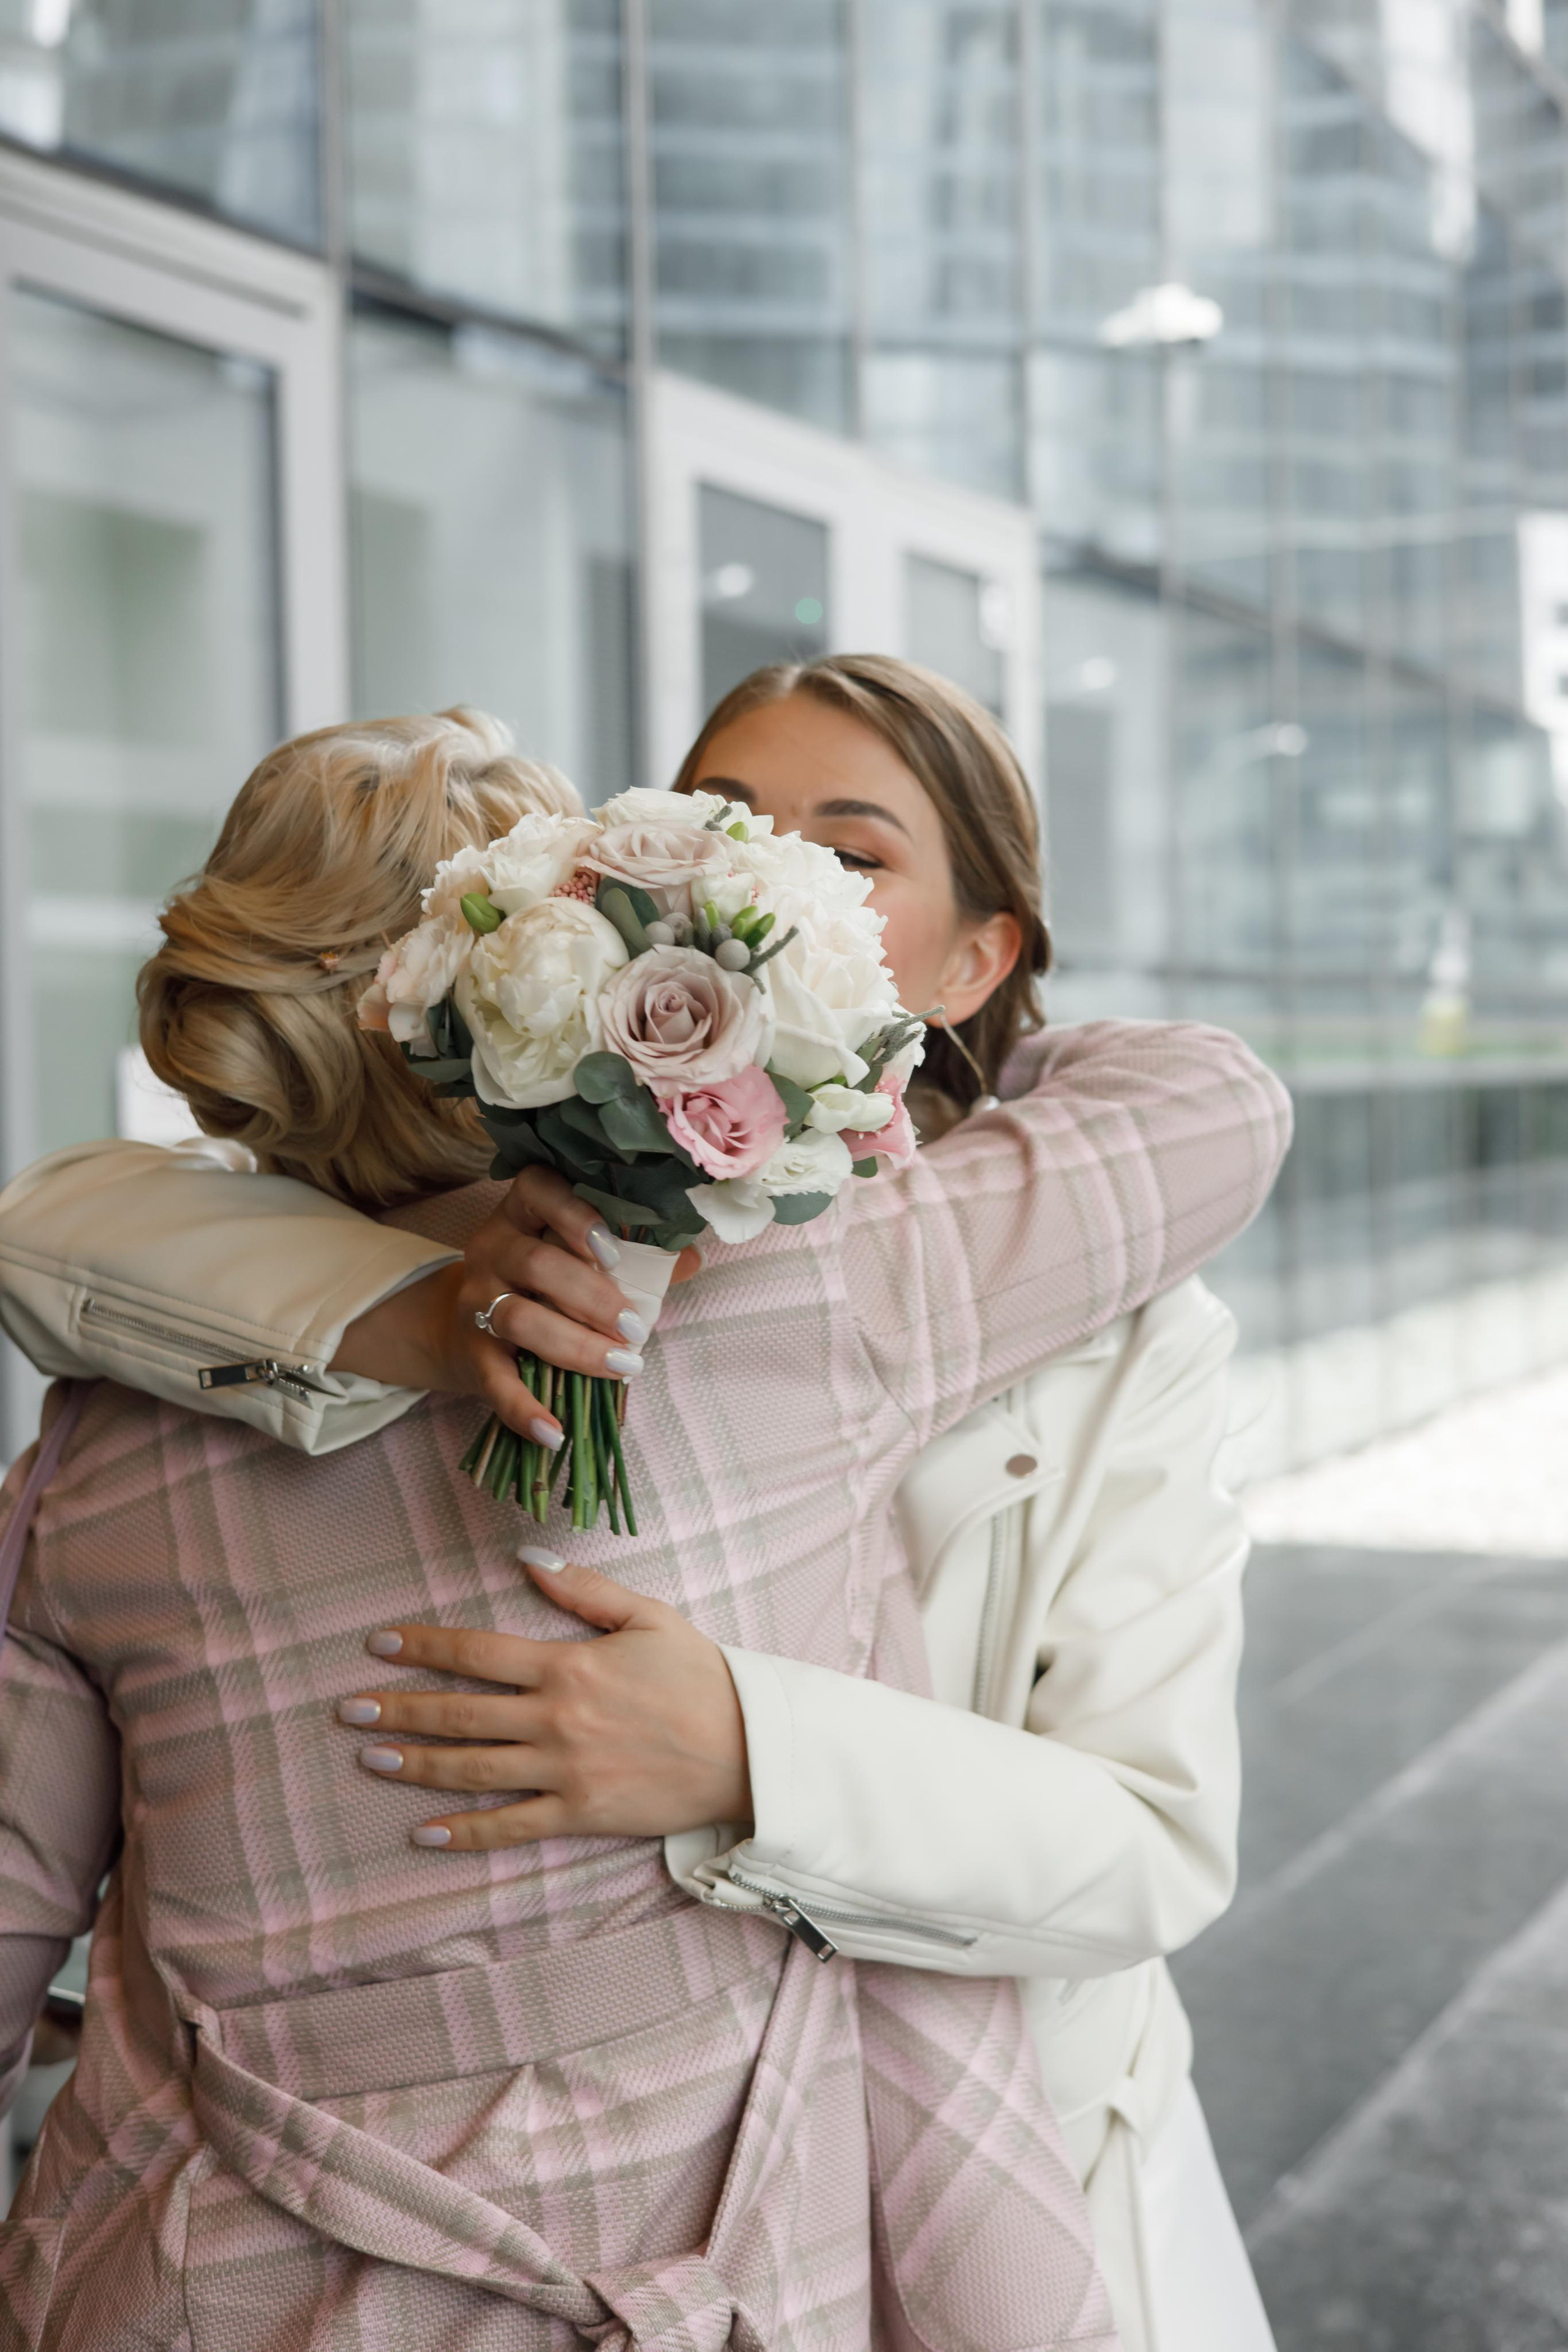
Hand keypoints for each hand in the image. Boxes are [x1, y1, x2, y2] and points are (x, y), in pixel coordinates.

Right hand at [333, 1166, 699, 1445]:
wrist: (457, 1328)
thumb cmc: (540, 1287)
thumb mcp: (576, 1261)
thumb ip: (634, 1258)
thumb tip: (692, 1257)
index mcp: (522, 1216)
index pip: (536, 1189)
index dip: (573, 1214)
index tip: (613, 1249)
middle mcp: (492, 1251)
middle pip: (537, 1264)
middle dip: (593, 1297)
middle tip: (636, 1327)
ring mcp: (476, 1303)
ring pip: (520, 1319)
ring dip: (576, 1346)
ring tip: (622, 1366)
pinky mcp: (471, 1355)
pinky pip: (497, 1385)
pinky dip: (525, 1411)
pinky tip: (556, 1433)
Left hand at [337, 1553, 751, 1850]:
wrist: (747, 1749)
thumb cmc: (699, 1677)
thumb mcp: (649, 1617)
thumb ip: (585, 1590)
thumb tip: (528, 1561)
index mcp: (568, 1665)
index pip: (477, 1652)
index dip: (423, 1646)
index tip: (379, 1644)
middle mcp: (556, 1719)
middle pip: (459, 1712)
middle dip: (399, 1708)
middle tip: (349, 1708)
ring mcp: (564, 1771)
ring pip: (471, 1769)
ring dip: (415, 1763)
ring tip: (370, 1756)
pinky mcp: (578, 1814)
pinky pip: (510, 1827)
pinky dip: (464, 1832)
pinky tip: (424, 1833)